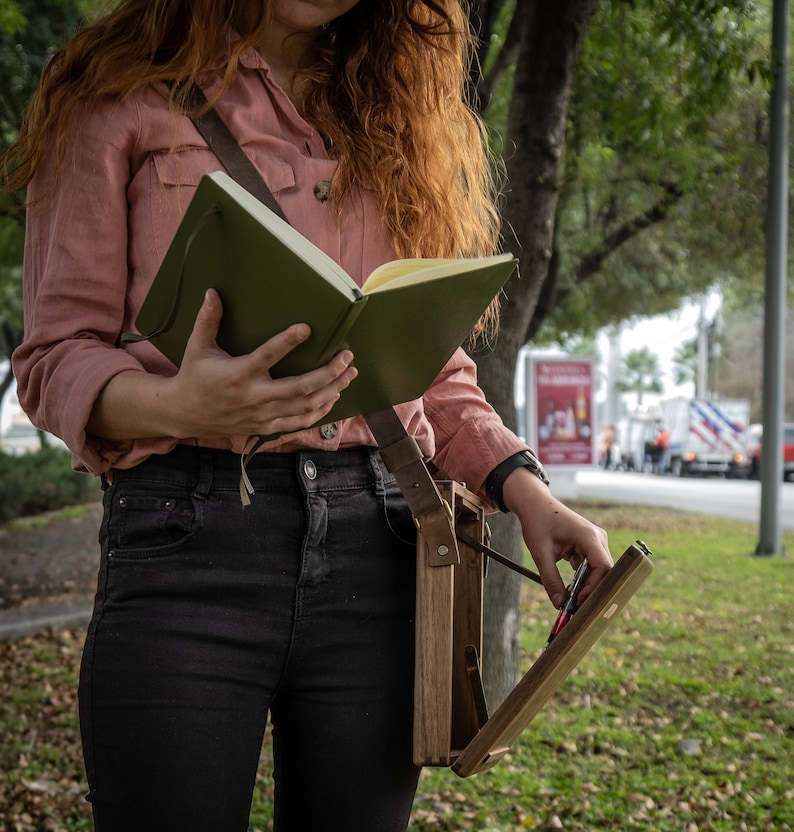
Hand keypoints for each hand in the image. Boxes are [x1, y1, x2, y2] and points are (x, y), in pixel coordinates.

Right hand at [88, 289, 357, 440]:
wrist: (186, 414)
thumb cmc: (195, 376)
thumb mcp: (197, 347)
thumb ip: (207, 320)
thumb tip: (213, 291)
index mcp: (237, 375)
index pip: (266, 357)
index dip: (286, 342)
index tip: (306, 328)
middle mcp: (254, 397)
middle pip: (299, 388)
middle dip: (327, 373)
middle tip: (346, 357)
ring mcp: (263, 415)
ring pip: (305, 406)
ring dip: (332, 390)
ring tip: (349, 373)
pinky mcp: (267, 427)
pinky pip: (300, 421)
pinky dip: (321, 410)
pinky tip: (334, 395)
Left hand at [501, 467, 612, 607]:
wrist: (534, 504)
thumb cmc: (538, 523)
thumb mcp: (541, 554)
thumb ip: (551, 580)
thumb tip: (558, 605)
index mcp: (589, 537)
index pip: (603, 567)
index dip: (594, 587)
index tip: (578, 601)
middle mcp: (597, 538)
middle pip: (604, 571)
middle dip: (591, 590)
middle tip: (576, 607)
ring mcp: (595, 541)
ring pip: (598, 570)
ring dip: (586, 585)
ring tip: (573, 600)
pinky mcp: (588, 545)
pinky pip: (590, 565)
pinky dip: (582, 578)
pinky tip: (572, 588)